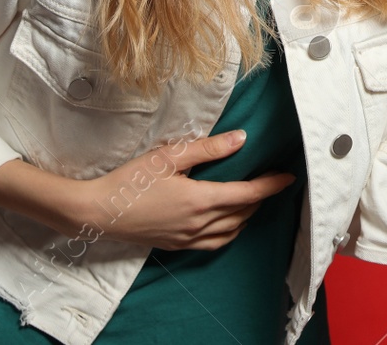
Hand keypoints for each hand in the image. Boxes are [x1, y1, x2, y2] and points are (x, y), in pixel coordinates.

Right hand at [75, 130, 295, 249]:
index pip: (247, 194)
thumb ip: (208, 149)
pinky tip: (228, 222)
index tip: (288, 177)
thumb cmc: (131, 181)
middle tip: (270, 181)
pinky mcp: (177, 246)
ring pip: (231, 231)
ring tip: (253, 199)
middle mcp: (198, 224)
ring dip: (247, 216)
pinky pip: (214, 243)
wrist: (98, 212)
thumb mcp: (169, 157)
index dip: (271, 185)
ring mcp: (187, 238)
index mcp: (199, 201)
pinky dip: (229, 231)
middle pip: (243, 213)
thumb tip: (241, 139)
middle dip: (261, 198)